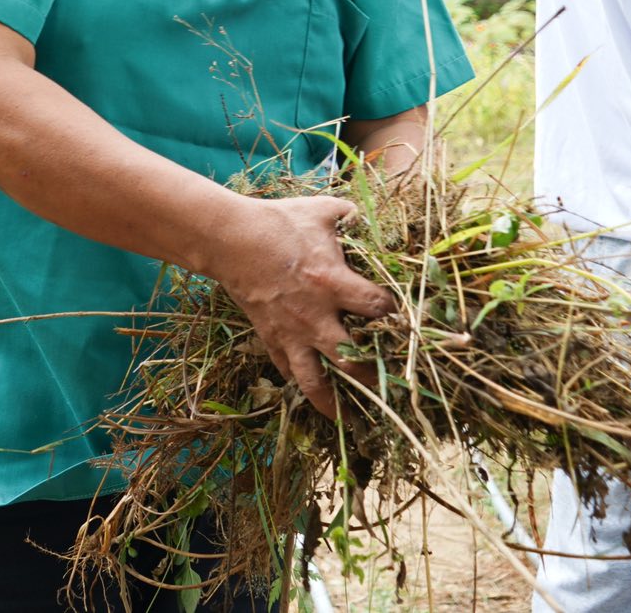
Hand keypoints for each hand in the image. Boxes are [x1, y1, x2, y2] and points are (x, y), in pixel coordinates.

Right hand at [204, 193, 394, 419]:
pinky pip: (285, 368)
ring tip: (346, 419)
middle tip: (387, 384)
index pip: (377, 307)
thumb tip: (368, 216)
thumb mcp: (322, 212)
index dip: (394, 312)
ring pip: (314, 381)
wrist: (229, 239)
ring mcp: (291, 332)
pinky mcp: (269, 336)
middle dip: (372, 374)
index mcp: (333, 283)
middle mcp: (315, 316)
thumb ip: (350, 216)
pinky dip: (297, 380)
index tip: (401, 316)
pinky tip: (308, 389)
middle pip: (351, 360)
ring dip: (331, 402)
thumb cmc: (278, 222)